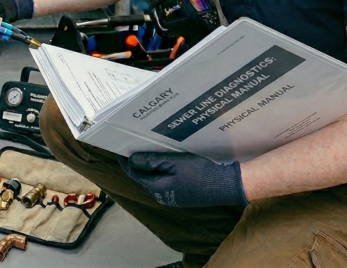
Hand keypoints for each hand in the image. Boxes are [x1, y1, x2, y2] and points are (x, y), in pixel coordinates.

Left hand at [119, 152, 247, 207]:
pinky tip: (165, 162)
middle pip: (144, 178)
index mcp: (158, 189)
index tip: (120, 150)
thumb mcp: (174, 162)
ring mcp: (174, 197)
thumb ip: (151, 162)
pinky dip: (162, 172)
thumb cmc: (200, 172)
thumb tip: (131, 160)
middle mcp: (164, 196)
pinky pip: (167, 182)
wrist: (226, 184)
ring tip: (147, 152)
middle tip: (133, 148)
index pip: (135, 174)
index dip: (126, 162)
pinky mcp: (184, 195)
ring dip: (150, 168)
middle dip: (138, 164)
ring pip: (156, 180)